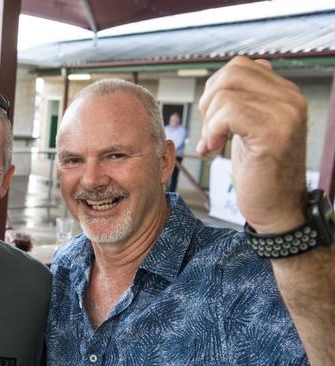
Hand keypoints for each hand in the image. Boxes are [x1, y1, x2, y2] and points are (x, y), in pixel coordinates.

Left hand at [197, 56, 307, 232]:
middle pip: (231, 73)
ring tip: (213, 142)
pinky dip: (212, 131)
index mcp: (285, 94)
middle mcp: (290, 99)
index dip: (215, 90)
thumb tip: (224, 78)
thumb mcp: (250, 129)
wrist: (277, 209)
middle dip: (209, 101)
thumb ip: (244, 101)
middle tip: (210, 130)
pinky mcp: (273, 133)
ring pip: (225, 92)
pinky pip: (228, 112)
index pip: (240, 66)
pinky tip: (214, 149)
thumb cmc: (260, 172)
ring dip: (209, 120)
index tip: (214, 119)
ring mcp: (285, 114)